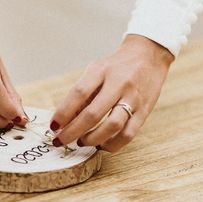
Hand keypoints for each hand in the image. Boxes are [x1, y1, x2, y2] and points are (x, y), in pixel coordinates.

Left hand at [50, 35, 173, 152]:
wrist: (149, 56)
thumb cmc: (116, 66)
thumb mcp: (96, 70)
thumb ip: (82, 93)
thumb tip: (65, 120)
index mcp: (102, 70)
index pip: (79, 93)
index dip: (64, 112)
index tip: (53, 126)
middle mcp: (119, 84)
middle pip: (93, 113)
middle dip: (73, 131)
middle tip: (61, 140)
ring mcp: (133, 98)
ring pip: (112, 126)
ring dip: (92, 139)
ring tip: (81, 142)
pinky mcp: (145, 111)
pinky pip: (128, 134)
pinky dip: (113, 144)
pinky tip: (102, 145)